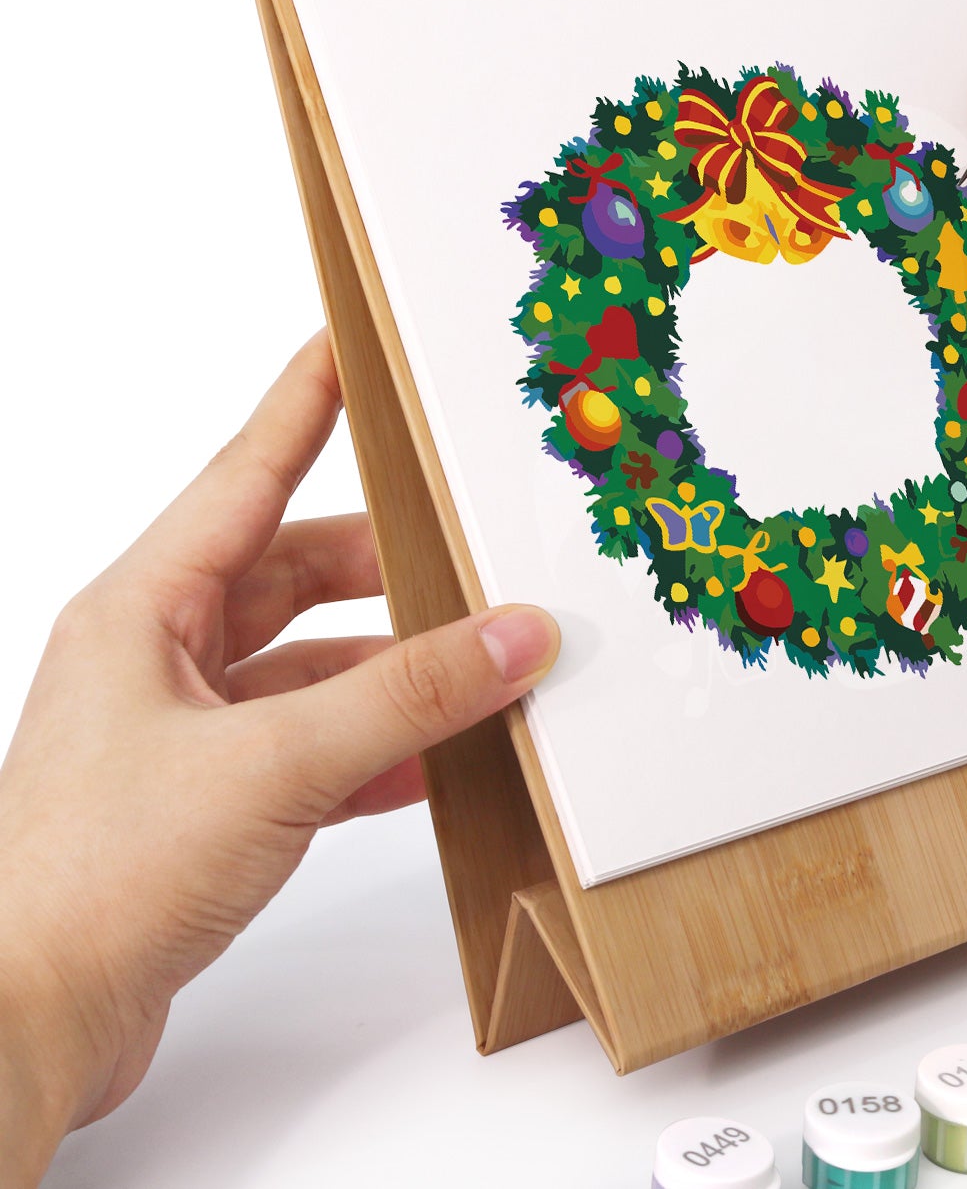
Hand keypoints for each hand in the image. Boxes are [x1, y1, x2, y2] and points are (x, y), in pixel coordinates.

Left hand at [0, 333, 558, 1187]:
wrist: (25, 1023)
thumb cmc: (91, 876)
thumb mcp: (275, 762)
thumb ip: (406, 695)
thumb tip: (511, 635)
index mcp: (146, 610)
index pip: (245, 475)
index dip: (302, 405)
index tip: (349, 349)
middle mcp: (160, 659)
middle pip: (295, 575)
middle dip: (387, 567)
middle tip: (468, 551)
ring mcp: (184, 734)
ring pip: (312, 667)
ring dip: (392, 670)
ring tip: (477, 666)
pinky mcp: (207, 804)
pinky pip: (313, 747)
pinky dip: (376, 748)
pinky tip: (434, 763)